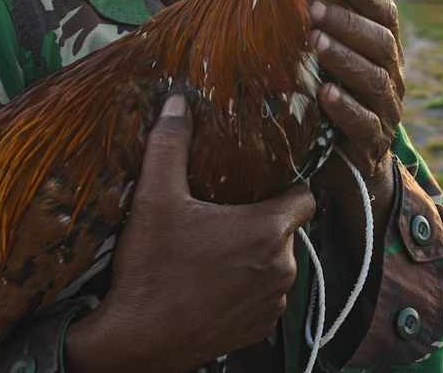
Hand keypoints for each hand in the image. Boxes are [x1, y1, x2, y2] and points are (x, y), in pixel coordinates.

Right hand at [65, 95, 315, 372]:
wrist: (137, 341)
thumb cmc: (151, 267)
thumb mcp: (155, 196)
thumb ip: (169, 144)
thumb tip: (176, 102)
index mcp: (267, 230)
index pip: (305, 196)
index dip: (287, 185)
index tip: (262, 180)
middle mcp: (282, 268)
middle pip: (287, 228)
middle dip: (262, 218)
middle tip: (224, 210)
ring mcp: (272, 304)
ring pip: (276, 262)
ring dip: (255, 253)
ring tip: (215, 245)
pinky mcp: (258, 331)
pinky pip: (265, 295)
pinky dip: (247, 285)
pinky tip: (212, 278)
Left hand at [308, 0, 403, 198]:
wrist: (346, 159)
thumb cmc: (329, 93)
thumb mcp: (326, 59)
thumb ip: (320, 27)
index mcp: (382, 49)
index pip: (384, 14)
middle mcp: (391, 75)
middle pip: (380, 42)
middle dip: (347, 23)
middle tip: (314, 7)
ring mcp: (385, 109)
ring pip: (373, 78)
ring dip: (344, 58)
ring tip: (315, 41)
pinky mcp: (372, 140)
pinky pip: (364, 122)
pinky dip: (345, 107)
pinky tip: (325, 93)